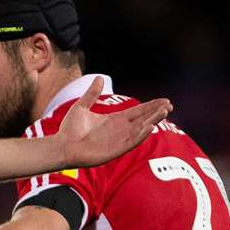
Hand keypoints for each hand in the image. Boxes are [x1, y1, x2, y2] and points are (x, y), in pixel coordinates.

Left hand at [56, 75, 171, 167]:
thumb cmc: (69, 130)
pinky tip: (149, 127)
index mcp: (114, 120)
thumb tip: (99, 77)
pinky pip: (130, 143)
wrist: (60, 146)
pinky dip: (140, 136)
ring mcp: (117, 141)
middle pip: (142, 120)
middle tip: (169, 105)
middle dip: (156, 113)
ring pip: (139, 130)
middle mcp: (119, 130)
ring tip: (163, 112)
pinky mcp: (114, 151)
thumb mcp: (81, 107)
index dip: (150, 106)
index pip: (137, 112)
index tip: (164, 100)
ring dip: (152, 122)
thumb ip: (92, 94)